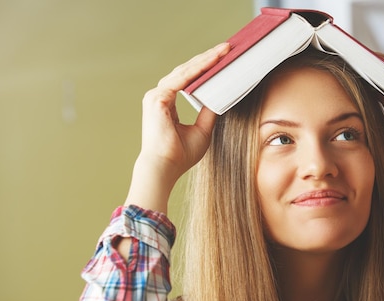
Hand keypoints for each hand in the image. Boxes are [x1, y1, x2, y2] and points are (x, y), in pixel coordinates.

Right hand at [125, 43, 230, 212]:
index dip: (205, 69)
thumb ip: (209, 112)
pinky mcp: (158, 98)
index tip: (222, 59)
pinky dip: (198, 69)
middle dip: (207, 59)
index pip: (188, 80)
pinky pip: (182, 78)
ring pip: (185, 71)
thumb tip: (221, 98)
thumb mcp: (202, 130)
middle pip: (186, 71)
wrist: (165, 168)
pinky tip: (213, 62)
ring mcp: (156, 96)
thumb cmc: (180, 155)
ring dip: (205, 60)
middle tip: (227, 49)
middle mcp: (159, 96)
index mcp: (166, 103)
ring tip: (224, 52)